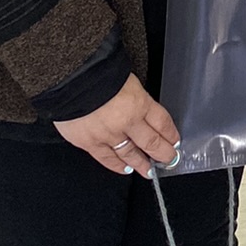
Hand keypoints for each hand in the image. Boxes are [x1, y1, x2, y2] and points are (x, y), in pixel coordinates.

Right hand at [55, 74, 179, 176]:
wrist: (70, 79)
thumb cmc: (99, 74)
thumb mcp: (129, 81)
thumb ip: (136, 98)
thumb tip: (143, 111)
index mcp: (140, 103)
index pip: (162, 123)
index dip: (170, 134)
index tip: (174, 141)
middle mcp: (128, 122)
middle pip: (151, 142)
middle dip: (163, 154)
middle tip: (169, 159)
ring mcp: (109, 135)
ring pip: (130, 154)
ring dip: (142, 164)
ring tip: (149, 171)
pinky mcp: (89, 143)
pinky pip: (106, 158)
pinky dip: (116, 165)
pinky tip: (124, 169)